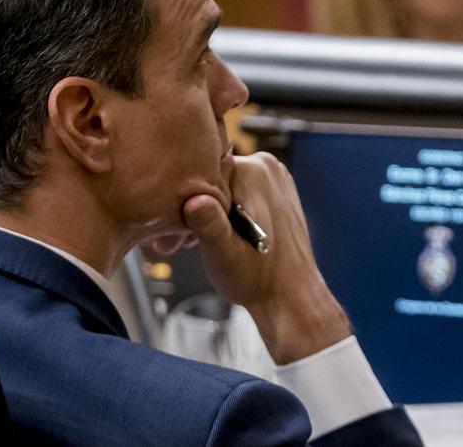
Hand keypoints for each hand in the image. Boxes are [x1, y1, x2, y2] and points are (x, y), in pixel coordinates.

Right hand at [181, 152, 349, 364]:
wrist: (290, 296)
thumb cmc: (257, 280)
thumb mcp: (224, 256)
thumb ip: (210, 226)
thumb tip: (194, 201)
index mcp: (254, 171)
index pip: (201, 171)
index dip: (181, 201)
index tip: (172, 233)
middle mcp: (266, 166)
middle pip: (212, 179)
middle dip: (192, 209)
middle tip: (176, 243)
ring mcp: (274, 177)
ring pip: (223, 187)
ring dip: (206, 213)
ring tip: (193, 244)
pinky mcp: (275, 191)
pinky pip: (238, 192)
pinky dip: (224, 212)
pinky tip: (217, 237)